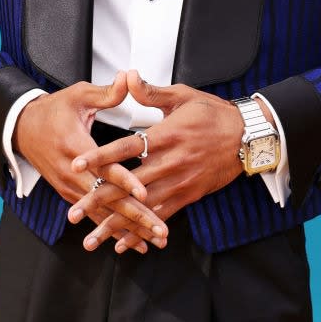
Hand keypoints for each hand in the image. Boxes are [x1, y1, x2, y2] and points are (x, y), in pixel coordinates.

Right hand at [14, 71, 167, 252]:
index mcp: (75, 146)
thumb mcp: (78, 95)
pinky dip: (112, 229)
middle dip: (135, 217)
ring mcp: (68, 187)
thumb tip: (128, 77)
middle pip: (107, 199)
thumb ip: (106, 92)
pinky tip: (132, 241)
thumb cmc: (55, 109)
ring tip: (154, 241)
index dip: (125, 181)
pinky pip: (92, 216)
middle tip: (161, 231)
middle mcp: (71, 173)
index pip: (104, 167)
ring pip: (101, 213)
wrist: (23, 128)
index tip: (146, 193)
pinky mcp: (69, 194)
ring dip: (128, 228)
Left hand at [69, 69, 245, 251]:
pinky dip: (141, 232)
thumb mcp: (183, 96)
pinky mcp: (188, 195)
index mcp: (165, 135)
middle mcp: (170, 163)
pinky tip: (123, 244)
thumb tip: (127, 76)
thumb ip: (151, 92)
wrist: (247, 137)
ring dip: (116, 224)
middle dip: (99, 200)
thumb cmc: (212, 113)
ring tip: (91, 240)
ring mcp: (179, 182)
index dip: (101, 157)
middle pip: (128, 185)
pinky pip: (162, 217)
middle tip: (73, 214)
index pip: (126, 148)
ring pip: (142, 208)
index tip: (77, 165)